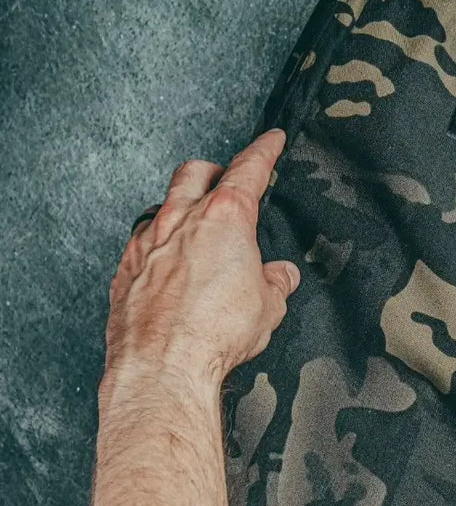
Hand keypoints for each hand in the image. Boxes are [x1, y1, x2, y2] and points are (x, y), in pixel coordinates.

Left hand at [103, 128, 299, 389]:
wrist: (165, 365)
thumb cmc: (215, 333)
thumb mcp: (268, 306)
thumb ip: (276, 283)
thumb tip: (280, 275)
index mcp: (224, 218)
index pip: (248, 169)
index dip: (264, 151)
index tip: (272, 140)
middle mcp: (181, 221)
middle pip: (195, 172)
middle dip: (215, 170)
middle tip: (227, 180)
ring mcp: (147, 243)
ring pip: (164, 205)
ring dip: (182, 208)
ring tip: (197, 227)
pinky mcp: (126, 270)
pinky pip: (143, 242)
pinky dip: (160, 245)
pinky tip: (170, 264)